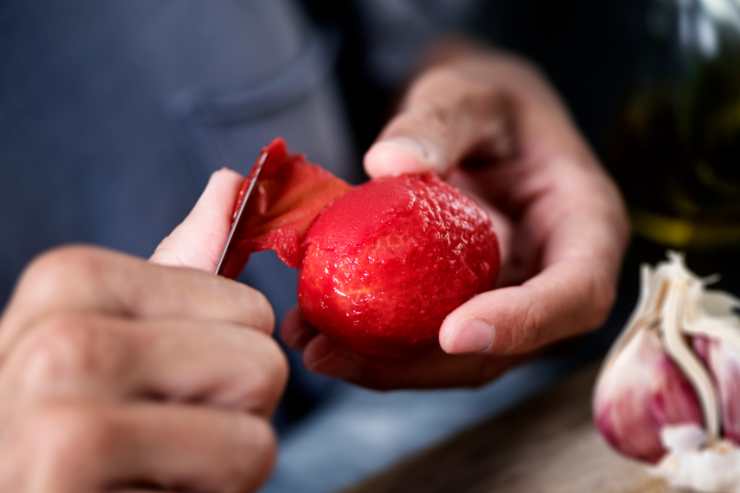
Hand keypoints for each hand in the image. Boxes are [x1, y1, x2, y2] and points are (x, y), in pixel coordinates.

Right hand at [0, 169, 286, 491]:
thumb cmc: (79, 427)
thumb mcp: (122, 339)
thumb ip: (177, 270)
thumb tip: (229, 182)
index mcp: (68, 282)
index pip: (250, 309)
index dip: (227, 364)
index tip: (162, 393)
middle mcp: (53, 341)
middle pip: (260, 362)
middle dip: (231, 416)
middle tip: (161, 442)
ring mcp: (55, 419)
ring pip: (256, 430)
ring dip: (220, 467)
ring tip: (152, 470)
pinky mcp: (68, 480)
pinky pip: (232, 474)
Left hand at [283, 45, 628, 389]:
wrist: (479, 123)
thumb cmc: (490, 102)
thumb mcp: (470, 93)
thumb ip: (439, 122)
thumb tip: (387, 164)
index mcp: (585, 224)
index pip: (576, 293)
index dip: (523, 323)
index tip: (453, 333)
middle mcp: (553, 278)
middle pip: (506, 348)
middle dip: (423, 364)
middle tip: (338, 353)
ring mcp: (508, 299)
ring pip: (459, 359)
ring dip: (386, 365)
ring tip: (315, 347)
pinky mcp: (466, 305)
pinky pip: (428, 340)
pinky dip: (376, 345)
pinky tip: (320, 331)